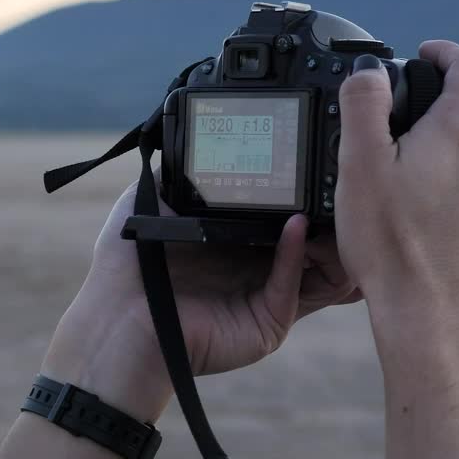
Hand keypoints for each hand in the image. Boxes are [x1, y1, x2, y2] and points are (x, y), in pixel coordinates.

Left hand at [42, 181, 361, 419]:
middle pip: (320, 245)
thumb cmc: (129, 263)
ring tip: (327, 207)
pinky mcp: (268, 323)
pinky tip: (294, 225)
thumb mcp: (156, 200)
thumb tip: (208, 135)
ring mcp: (267, 297)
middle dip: (335, 219)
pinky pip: (293, 286)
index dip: (309, 197)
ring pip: (323, 271)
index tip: (317, 166)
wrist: (118, 315)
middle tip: (339, 188)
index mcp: (239, 240)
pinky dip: (298, 254)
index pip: (290, 217)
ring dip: (329, 239)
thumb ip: (189, 171)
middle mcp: (258, 268)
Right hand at [335, 42, 458, 370]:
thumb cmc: (394, 247)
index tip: (425, 54)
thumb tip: (371, 72)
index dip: (446, 52)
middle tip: (406, 116)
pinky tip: (427, 208)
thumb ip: (364, 104)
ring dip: (454, 144)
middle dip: (444, 103)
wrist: (434, 320)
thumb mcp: (360, 165)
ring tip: (412, 166)